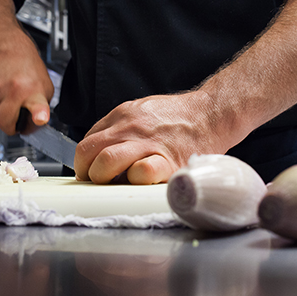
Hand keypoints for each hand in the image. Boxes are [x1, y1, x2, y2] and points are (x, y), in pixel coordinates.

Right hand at [0, 35, 53, 134]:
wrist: (15, 53)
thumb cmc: (32, 73)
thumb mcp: (46, 92)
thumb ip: (40, 111)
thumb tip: (30, 129)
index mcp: (34, 93)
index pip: (37, 107)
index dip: (39, 115)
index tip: (40, 119)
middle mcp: (15, 91)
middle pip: (3, 122)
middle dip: (9, 128)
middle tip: (17, 124)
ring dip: (3, 117)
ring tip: (13, 106)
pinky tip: (5, 99)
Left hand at [74, 91, 229, 183]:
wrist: (211, 113)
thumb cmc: (177, 117)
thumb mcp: (141, 111)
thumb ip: (119, 128)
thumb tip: (99, 151)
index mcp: (122, 116)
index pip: (87, 142)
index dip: (85, 162)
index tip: (91, 173)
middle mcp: (130, 128)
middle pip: (88, 152)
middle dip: (88, 173)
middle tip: (99, 182)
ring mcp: (148, 143)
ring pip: (107, 162)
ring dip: (105, 179)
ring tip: (117, 184)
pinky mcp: (168, 160)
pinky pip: (142, 172)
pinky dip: (136, 181)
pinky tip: (141, 182)